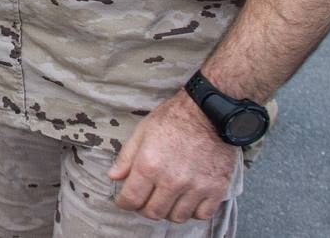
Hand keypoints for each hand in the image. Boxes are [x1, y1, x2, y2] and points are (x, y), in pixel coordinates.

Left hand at [108, 90, 239, 222]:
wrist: (209, 113)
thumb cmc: (173, 119)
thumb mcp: (142, 132)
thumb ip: (126, 157)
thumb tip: (114, 177)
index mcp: (149, 165)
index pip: (131, 199)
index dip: (124, 203)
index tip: (124, 201)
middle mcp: (172, 181)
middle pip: (153, 212)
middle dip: (144, 208)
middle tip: (145, 199)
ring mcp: (195, 188)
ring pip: (177, 217)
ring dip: (168, 211)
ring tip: (167, 199)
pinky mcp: (216, 190)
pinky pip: (202, 215)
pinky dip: (193, 212)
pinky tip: (188, 200)